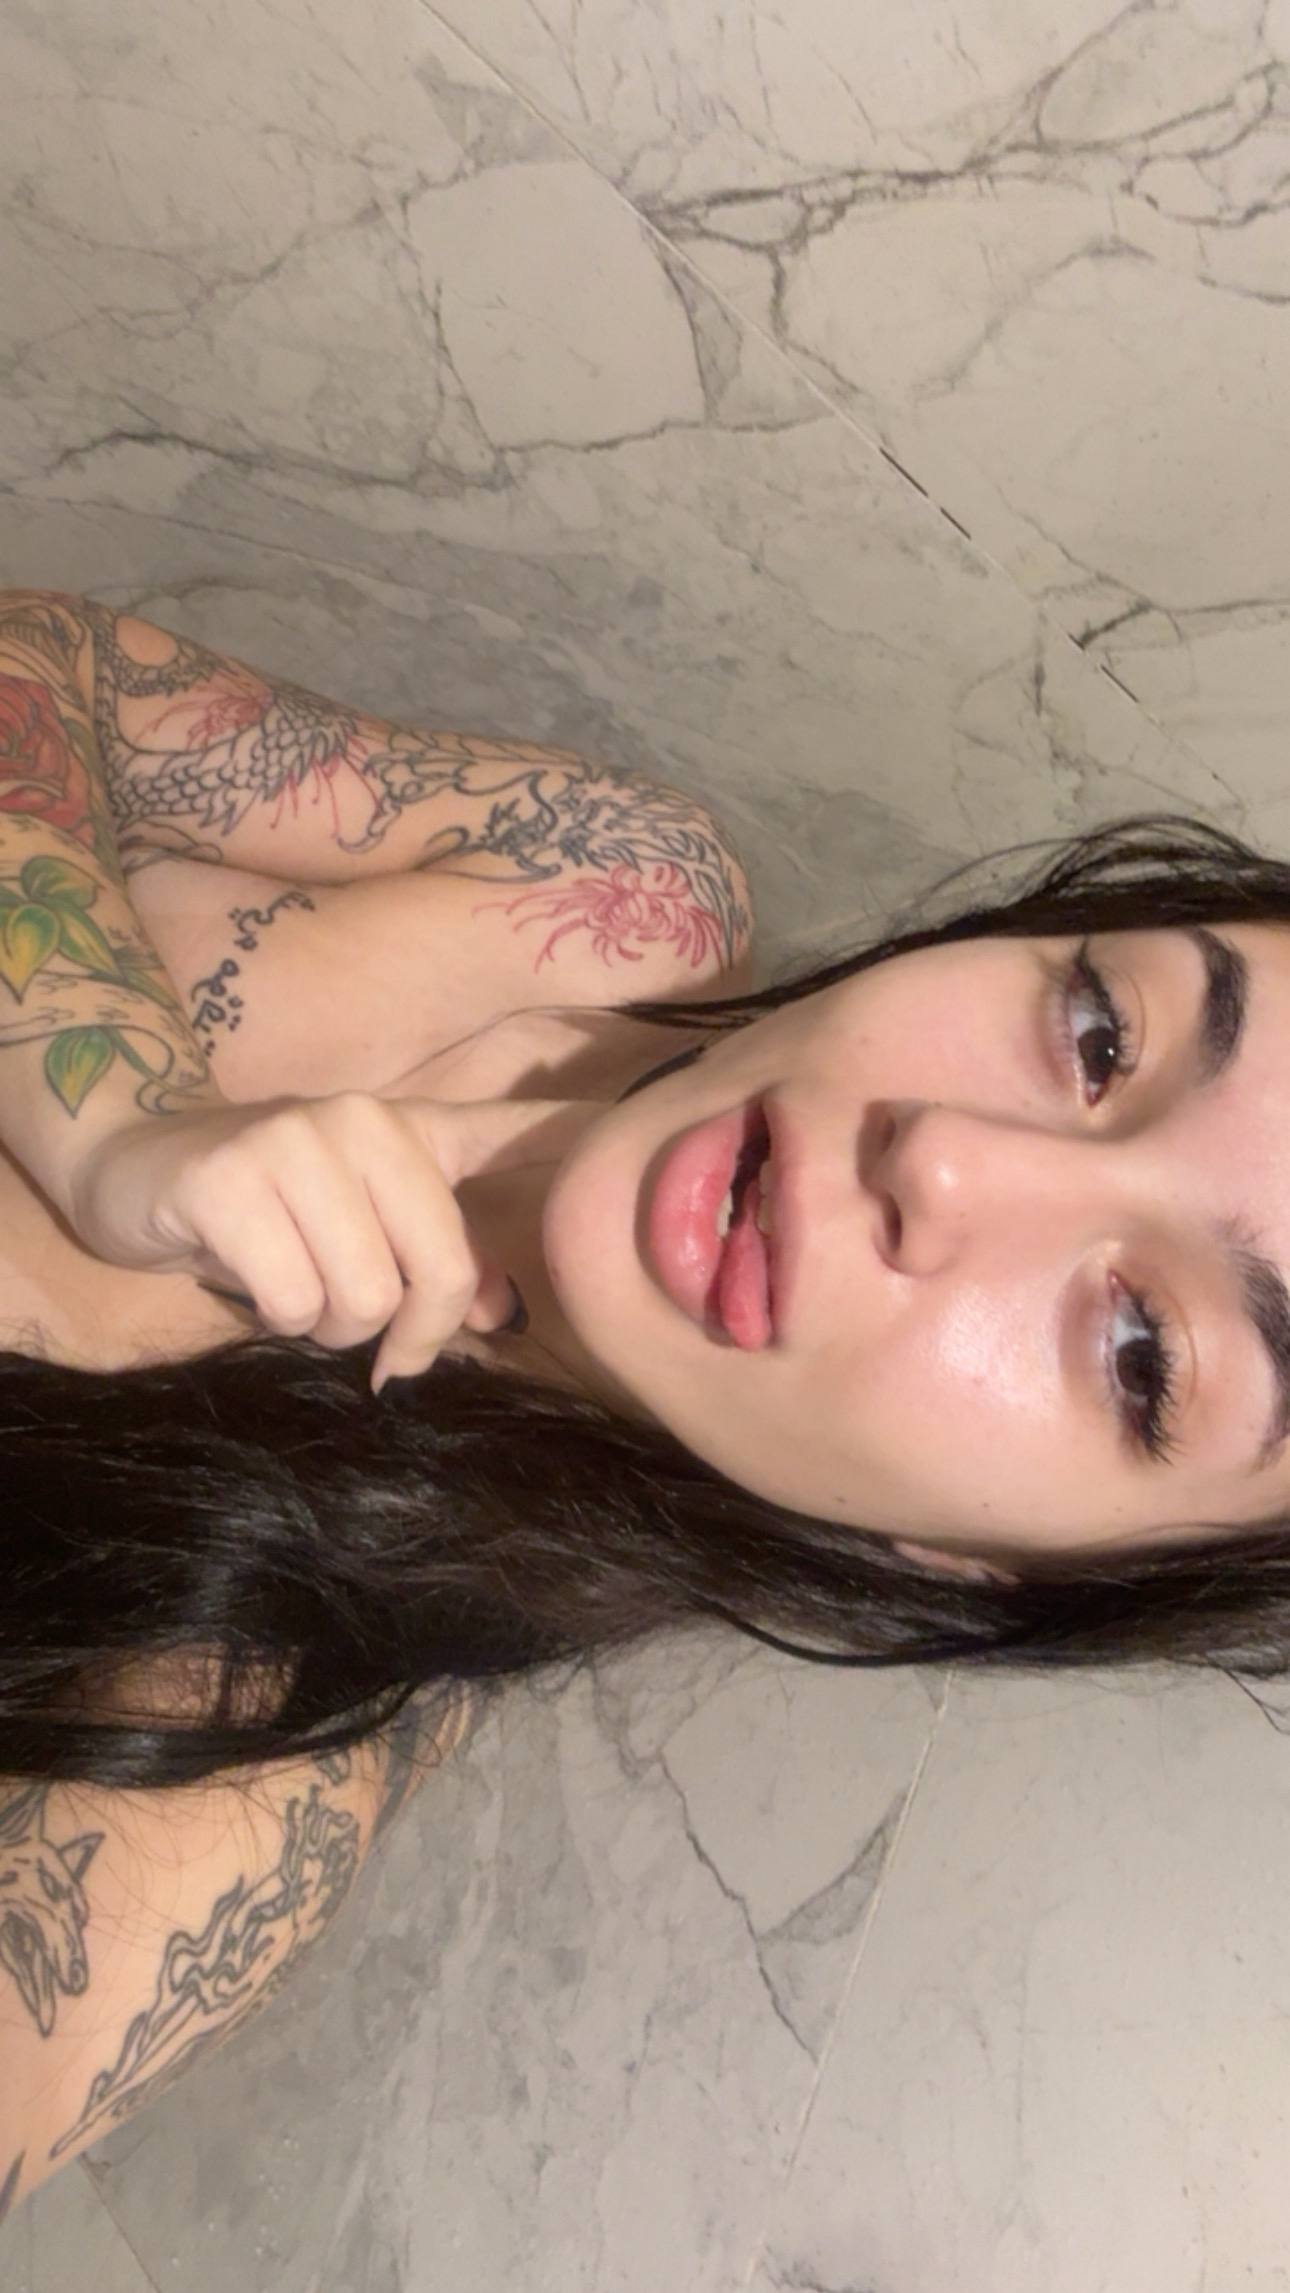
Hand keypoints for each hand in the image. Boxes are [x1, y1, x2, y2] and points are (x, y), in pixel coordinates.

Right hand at [66, 1091, 598, 1391]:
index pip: (514, 1129)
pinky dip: (274, 1316)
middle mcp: (367, 1121)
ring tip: (293, 1283)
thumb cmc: (266, 1210)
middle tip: (352, 1323)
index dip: (581, 1132)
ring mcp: (297, 1141)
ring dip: (324, 1325)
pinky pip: (293, 1300)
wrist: (133, 1167)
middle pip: (439, 1273)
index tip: (653, 1117)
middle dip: (399, 1330)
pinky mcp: (231, 1179)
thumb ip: (440, 1263)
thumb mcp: (361, 1226)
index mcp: (413, 1129)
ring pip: (363, 1298)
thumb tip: (502, 1313)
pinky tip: (247, 1273)